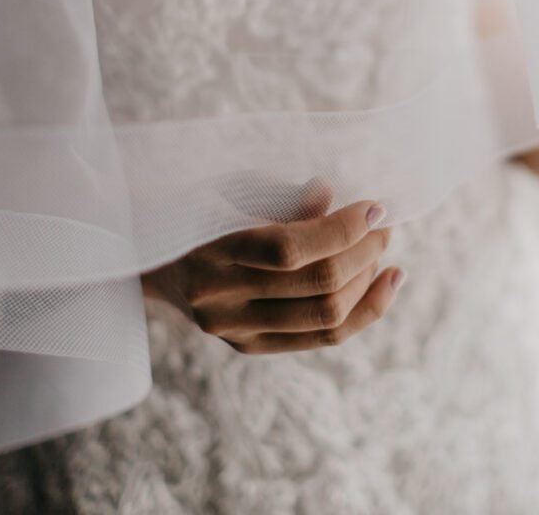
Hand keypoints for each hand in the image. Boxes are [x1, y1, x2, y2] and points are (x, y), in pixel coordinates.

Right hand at [143, 187, 403, 354]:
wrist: (150, 263)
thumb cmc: (199, 212)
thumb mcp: (228, 191)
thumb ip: (279, 197)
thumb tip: (332, 196)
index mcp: (209, 253)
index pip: (289, 249)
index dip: (341, 228)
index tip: (373, 206)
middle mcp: (220, 301)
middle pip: (316, 285)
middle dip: (364, 252)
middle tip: (383, 226)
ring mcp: (236, 331)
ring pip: (327, 317)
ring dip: (368, 279)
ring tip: (380, 250)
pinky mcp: (251, 347)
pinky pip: (323, 338)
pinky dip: (366, 309)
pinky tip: (389, 281)